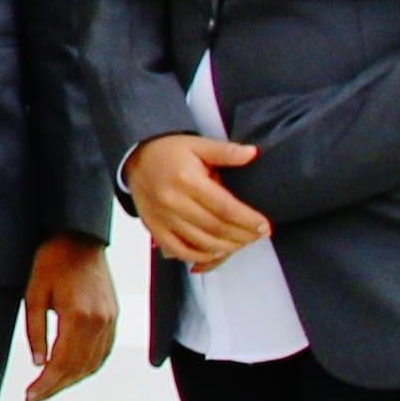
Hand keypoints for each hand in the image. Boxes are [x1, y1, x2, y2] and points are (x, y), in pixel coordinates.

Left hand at [18, 234, 120, 400]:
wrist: (80, 236)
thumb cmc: (52, 260)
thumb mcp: (34, 294)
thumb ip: (35, 331)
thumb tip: (38, 363)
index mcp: (78, 316)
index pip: (62, 363)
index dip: (46, 384)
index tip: (30, 396)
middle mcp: (99, 322)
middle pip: (79, 368)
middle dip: (56, 387)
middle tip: (35, 397)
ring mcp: (110, 319)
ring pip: (93, 363)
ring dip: (72, 380)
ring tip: (51, 387)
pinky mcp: (114, 316)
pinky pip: (104, 351)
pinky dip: (89, 367)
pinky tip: (74, 372)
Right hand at [124, 132, 268, 270]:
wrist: (134, 157)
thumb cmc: (169, 151)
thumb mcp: (198, 144)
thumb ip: (226, 152)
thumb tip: (253, 153)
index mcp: (187, 180)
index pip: (224, 207)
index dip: (247, 220)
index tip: (265, 226)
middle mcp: (173, 201)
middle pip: (215, 228)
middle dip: (242, 236)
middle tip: (258, 236)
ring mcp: (162, 218)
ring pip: (201, 243)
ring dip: (226, 247)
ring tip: (243, 243)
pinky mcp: (155, 229)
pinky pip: (180, 250)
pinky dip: (200, 256)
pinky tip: (216, 252)